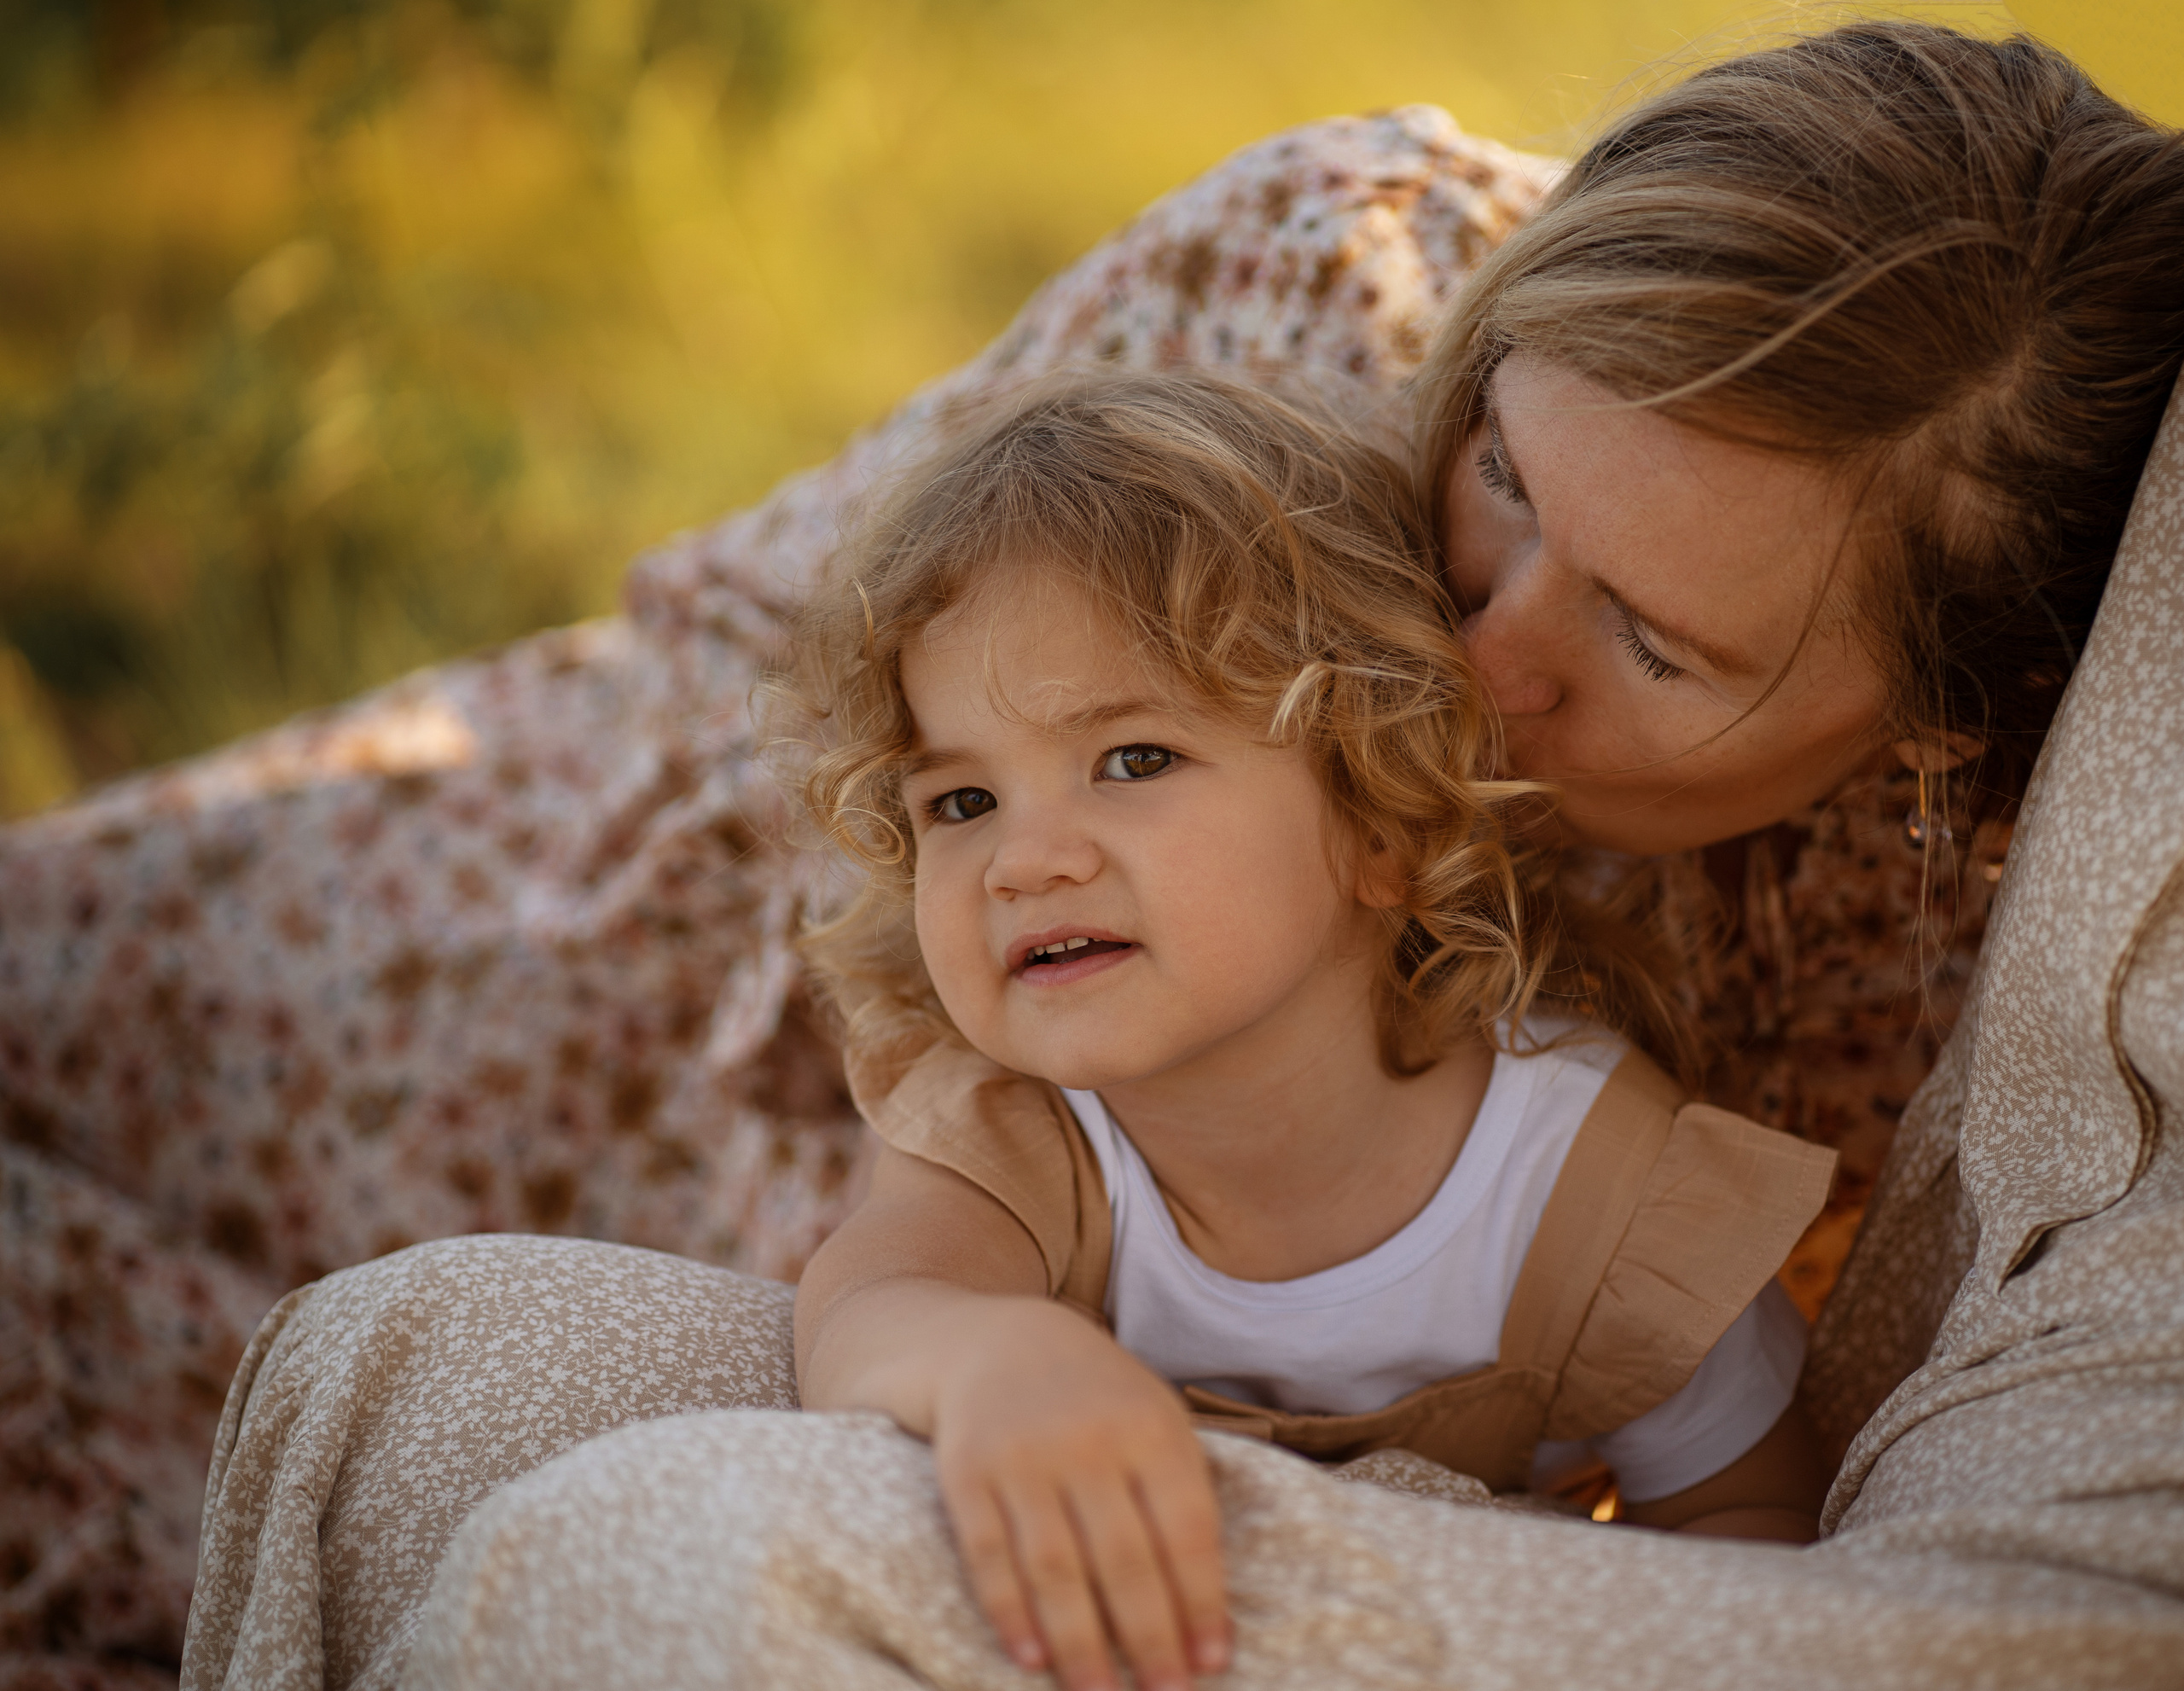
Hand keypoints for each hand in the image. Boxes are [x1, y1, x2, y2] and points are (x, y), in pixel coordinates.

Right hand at [930, 1299, 1231, 1690]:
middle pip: (1125, 1558)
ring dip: (1080, 1643)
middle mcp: (1088, 1439)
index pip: (1186, 1530)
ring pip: (1056, 1566)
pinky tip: (1030, 1659)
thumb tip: (1209, 1619)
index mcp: (1151, 1428)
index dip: (1201, 1603)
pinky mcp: (967, 1471)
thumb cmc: (1098, 1401)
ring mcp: (1023, 1455)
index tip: (1211, 1665)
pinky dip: (1009, 1612)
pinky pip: (988, 1554)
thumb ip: (1181, 1500)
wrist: (1000, 1342)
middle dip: (1149, 1638)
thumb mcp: (1154, 1421)